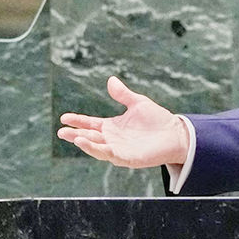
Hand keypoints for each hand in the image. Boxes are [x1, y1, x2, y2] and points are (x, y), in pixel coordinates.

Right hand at [57, 76, 189, 167]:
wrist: (176, 134)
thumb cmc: (158, 120)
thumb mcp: (138, 103)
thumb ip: (123, 94)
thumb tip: (111, 80)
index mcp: (112, 127)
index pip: (90, 124)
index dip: (78, 121)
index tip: (64, 117)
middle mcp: (112, 139)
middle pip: (89, 137)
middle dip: (75, 134)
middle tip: (61, 131)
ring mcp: (119, 150)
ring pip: (97, 148)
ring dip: (85, 144)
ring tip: (74, 137)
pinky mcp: (127, 158)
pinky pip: (110, 155)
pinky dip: (99, 151)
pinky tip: (91, 145)